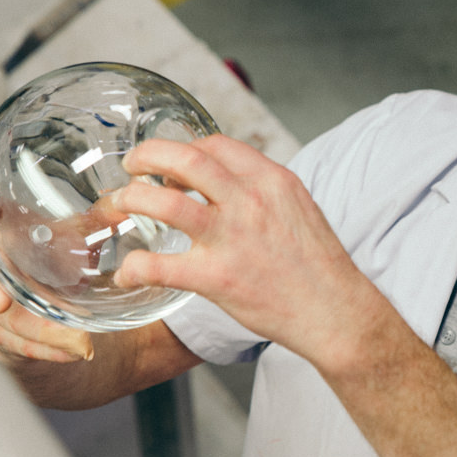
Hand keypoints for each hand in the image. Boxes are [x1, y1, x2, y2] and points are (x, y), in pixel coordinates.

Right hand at [0, 190, 92, 363]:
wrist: (58, 311)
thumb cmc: (62, 264)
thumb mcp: (81, 240)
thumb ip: (99, 223)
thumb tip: (124, 210)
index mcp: (7, 238)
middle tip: (0, 300)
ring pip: (7, 321)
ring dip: (41, 331)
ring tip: (77, 341)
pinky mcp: (8, 336)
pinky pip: (23, 346)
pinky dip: (51, 350)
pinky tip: (74, 352)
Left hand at [108, 135, 384, 370]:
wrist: (335, 311)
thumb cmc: (318, 265)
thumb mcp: (298, 207)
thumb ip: (262, 191)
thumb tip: (227, 182)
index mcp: (272, 180)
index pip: (216, 145)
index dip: (184, 148)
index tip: (170, 162)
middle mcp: (250, 201)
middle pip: (185, 159)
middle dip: (147, 156)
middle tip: (132, 166)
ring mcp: (232, 238)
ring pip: (164, 203)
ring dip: (132, 199)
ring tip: (121, 205)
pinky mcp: (217, 278)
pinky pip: (160, 266)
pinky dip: (134, 268)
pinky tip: (127, 274)